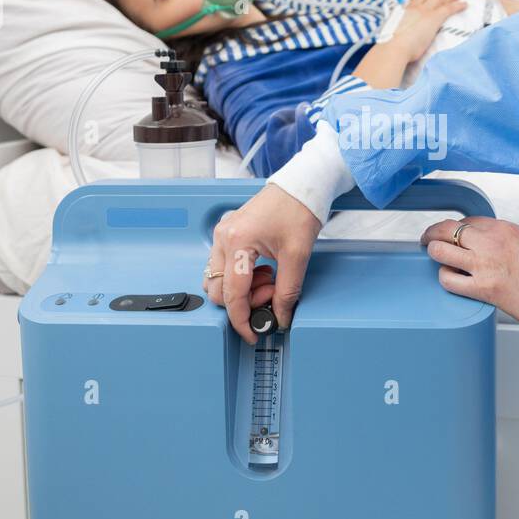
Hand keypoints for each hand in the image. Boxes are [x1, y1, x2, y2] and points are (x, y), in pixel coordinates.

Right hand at [206, 184, 322, 342]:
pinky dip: (241, 278)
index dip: (241, 319)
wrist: (300, 186)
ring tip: (269, 280)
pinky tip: (262, 272)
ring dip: (242, 290)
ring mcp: (223, 235)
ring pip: (218, 279)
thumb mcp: (297, 255)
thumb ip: (287, 291)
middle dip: (244, 302)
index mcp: (237, 242)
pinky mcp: (228, 235)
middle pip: (217, 290)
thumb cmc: (298, 210)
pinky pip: (224, 267)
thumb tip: (280, 316)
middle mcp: (223, 238)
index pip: (231, 294)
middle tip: (272, 294)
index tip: (252, 332)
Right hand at [389, 0, 465, 61]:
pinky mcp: (434, 17)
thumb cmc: (392, 45)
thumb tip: (400, 36)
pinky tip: (463, 5)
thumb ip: (399, 31)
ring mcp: (424, 11)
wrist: (395, 47)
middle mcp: (414, 7)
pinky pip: (449, 8)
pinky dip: (457, 5)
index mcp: (403, 10)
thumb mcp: (394, 34)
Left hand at [420, 217, 518, 322]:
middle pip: (446, 229)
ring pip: (441, 250)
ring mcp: (482, 265)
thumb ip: (499, 237)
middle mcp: (489, 242)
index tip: (451, 233)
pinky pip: (448, 279)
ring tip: (435, 256)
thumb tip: (479, 238)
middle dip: (433, 233)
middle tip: (428, 239)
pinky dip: (445, 277)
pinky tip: (449, 277)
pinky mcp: (481, 288)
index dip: (454, 227)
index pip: (467, 220)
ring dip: (435, 252)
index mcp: (501, 228)